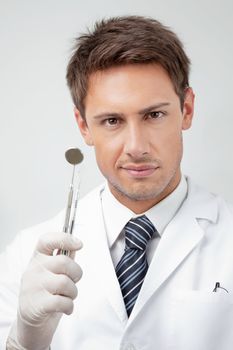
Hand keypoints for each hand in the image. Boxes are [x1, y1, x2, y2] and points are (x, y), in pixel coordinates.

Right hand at [7, 232, 82, 349]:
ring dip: (73, 292)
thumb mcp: (52, 273)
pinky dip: (69, 306)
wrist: (30, 325)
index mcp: (37, 258)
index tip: (79, 244)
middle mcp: (33, 270)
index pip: (47, 240)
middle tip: (74, 281)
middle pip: (63, 262)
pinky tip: (66, 308)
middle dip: (76, 273)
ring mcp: (33, 287)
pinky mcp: (36, 305)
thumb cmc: (45, 294)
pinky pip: (63, 301)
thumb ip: (63, 259)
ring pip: (65, 282)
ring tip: (68, 297)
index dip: (64, 239)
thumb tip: (75, 245)